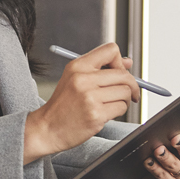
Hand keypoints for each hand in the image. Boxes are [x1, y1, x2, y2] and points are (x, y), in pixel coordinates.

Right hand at [23, 43, 137, 163]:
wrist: (47, 128)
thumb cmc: (63, 104)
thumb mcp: (75, 78)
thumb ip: (101, 68)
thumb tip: (128, 62)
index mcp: (77, 66)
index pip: (111, 50)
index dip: (120, 62)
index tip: (120, 73)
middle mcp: (83, 79)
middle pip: (123, 75)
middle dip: (131, 85)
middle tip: (129, 93)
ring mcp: (90, 97)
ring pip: (125, 92)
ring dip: (124, 99)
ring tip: (112, 104)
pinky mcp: (96, 114)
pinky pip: (121, 107)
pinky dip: (119, 110)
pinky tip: (107, 113)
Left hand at [132, 116, 179, 178]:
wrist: (148, 173)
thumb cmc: (164, 150)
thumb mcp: (171, 138)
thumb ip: (173, 130)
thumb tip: (165, 122)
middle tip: (175, 138)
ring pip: (177, 165)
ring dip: (167, 157)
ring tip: (158, 150)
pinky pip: (165, 178)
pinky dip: (156, 169)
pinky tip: (149, 162)